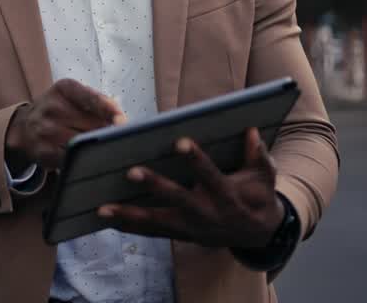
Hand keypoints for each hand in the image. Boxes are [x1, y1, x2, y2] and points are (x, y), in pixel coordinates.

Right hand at [5, 79, 126, 169]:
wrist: (24, 127)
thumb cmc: (59, 110)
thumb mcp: (74, 96)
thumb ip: (98, 102)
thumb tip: (123, 121)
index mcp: (64, 88)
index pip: (91, 98)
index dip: (109, 110)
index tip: (122, 121)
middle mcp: (53, 107)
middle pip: (91, 124)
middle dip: (108, 133)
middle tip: (121, 139)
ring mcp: (46, 130)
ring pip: (83, 142)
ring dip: (98, 148)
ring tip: (109, 150)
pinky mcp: (44, 151)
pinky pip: (71, 158)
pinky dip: (84, 160)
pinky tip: (92, 160)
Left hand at [97, 128, 284, 248]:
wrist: (259, 235)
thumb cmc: (258, 197)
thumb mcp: (264, 176)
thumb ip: (257, 155)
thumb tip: (250, 131)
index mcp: (227, 196)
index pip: (210, 175)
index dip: (196, 159)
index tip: (179, 141)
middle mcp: (206, 214)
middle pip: (177, 199)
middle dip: (154, 185)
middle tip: (130, 171)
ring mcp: (191, 228)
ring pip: (157, 222)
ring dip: (129, 215)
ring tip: (102, 207)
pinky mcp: (181, 235)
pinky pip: (152, 233)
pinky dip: (129, 227)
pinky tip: (106, 219)